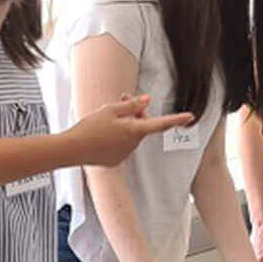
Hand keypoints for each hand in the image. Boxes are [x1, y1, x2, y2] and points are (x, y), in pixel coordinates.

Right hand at [64, 95, 193, 167]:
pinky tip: (101, 135)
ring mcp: (125, 154)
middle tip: (121, 100)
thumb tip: (147, 100)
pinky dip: (115, 138)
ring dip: (124, 125)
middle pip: (141, 125)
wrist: (72, 149)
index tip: (190, 117)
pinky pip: (121, 146)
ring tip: (105, 119)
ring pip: (130, 135)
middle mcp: (133, 144)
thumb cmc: (90, 127)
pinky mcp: (116, 161)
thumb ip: (132, 105)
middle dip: (135, 113)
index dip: (176, 119)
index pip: (160, 123)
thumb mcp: (111, 109)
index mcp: (134, 130)